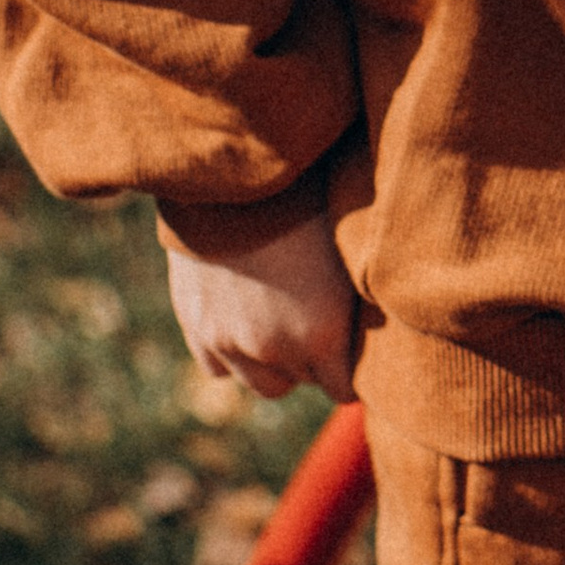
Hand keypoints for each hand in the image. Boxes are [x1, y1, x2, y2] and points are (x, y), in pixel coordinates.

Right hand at [164, 209, 359, 403]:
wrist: (239, 176)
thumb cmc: (309, 204)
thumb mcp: (348, 257)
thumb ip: (354, 308)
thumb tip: (368, 332)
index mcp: (321, 336)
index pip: (342, 389)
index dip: (349, 371)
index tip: (353, 355)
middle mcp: (273, 349)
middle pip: (301, 383)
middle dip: (311, 365)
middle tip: (316, 330)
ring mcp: (228, 341)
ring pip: (260, 383)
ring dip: (272, 364)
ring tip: (281, 326)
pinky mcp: (195, 325)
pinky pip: (218, 367)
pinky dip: (232, 354)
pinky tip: (244, 324)